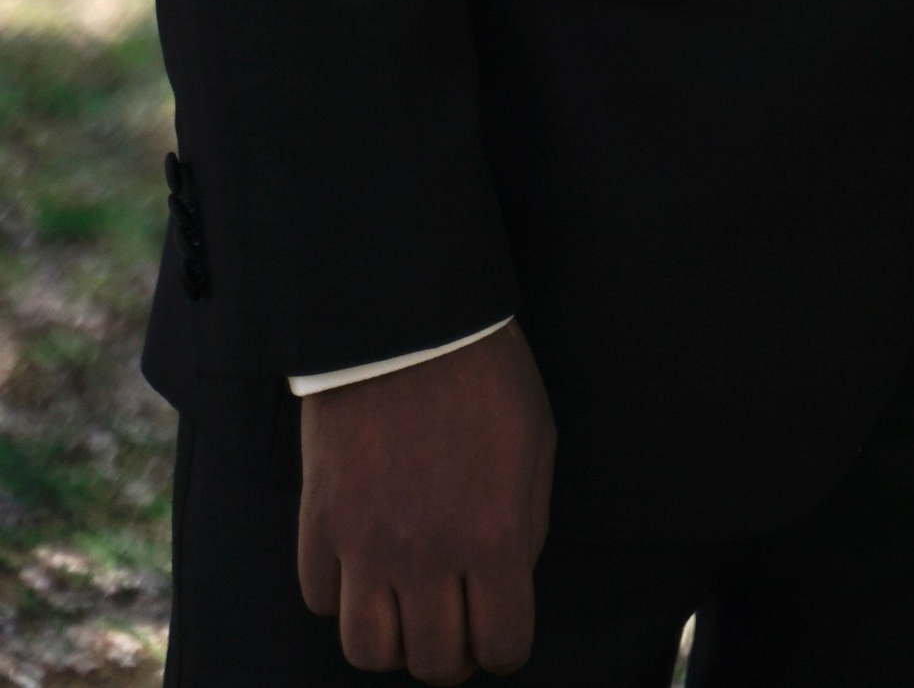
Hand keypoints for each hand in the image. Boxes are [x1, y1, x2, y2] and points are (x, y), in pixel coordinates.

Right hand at [298, 321, 553, 678]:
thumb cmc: (485, 374)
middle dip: (451, 654)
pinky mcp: (319, 522)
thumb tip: (505, 586)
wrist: (409, 319)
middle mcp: (427, 554)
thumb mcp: (536, 445)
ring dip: (393, 639)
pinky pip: (321, 600)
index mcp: (493, 536)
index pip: (501, 646)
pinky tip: (364, 561)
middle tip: (455, 620)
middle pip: (433, 663)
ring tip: (406, 604)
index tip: (499, 628)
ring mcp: (365, 543)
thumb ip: (525, 528)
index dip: (505, 646)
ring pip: (368, 652)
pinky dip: (343, 595)